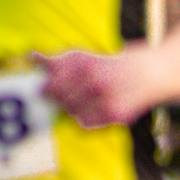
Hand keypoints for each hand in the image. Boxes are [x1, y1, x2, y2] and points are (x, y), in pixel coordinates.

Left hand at [41, 48, 157, 129]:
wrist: (148, 73)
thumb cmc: (110, 64)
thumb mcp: (84, 56)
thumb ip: (57, 59)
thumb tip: (31, 56)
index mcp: (85, 66)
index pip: (52, 86)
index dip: (46, 90)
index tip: (44, 90)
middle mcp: (95, 84)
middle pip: (61, 102)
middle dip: (61, 99)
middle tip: (69, 93)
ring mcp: (106, 101)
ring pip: (72, 114)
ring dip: (73, 108)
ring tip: (86, 98)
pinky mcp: (115, 116)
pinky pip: (86, 123)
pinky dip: (86, 118)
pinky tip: (96, 107)